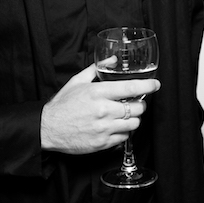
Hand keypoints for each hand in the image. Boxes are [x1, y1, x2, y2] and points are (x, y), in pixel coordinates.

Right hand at [40, 64, 159, 154]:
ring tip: (125, 115)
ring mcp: (104, 128)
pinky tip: (116, 127)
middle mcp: (103, 110)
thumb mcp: (77, 81)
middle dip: (140, 104)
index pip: (131, 87)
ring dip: (133, 119)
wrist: (47, 128)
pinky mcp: (102, 143)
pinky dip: (124, 131)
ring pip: (134, 124)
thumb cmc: (62, 105)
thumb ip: (96, 69)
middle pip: (137, 108)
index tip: (155, 85)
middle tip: (134, 102)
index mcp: (98, 93)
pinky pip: (124, 137)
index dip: (148, 86)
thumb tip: (112, 60)